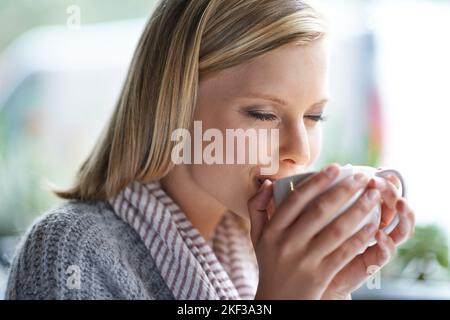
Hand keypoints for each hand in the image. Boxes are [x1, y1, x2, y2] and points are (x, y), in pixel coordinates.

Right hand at [248, 164, 380, 298]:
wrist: (277, 301)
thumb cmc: (270, 263)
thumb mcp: (256, 236)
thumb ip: (258, 208)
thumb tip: (269, 182)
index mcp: (272, 231)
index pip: (296, 199)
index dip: (317, 181)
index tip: (336, 168)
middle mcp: (287, 243)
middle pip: (320, 211)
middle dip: (345, 190)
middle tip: (363, 177)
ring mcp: (304, 260)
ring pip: (336, 230)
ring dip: (358, 211)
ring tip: (373, 197)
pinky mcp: (320, 275)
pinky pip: (344, 253)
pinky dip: (360, 238)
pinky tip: (373, 226)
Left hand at [321, 173, 414, 298]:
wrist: (308, 271)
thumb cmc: (313, 238)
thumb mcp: (320, 213)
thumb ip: (327, 196)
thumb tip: (329, 169)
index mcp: (367, 212)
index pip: (386, 193)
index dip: (388, 181)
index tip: (381, 170)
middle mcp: (377, 226)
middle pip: (397, 207)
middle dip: (394, 192)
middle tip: (379, 183)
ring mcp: (378, 245)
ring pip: (403, 229)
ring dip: (404, 215)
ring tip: (400, 203)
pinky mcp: (373, 263)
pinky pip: (387, 253)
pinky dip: (386, 242)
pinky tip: (378, 234)